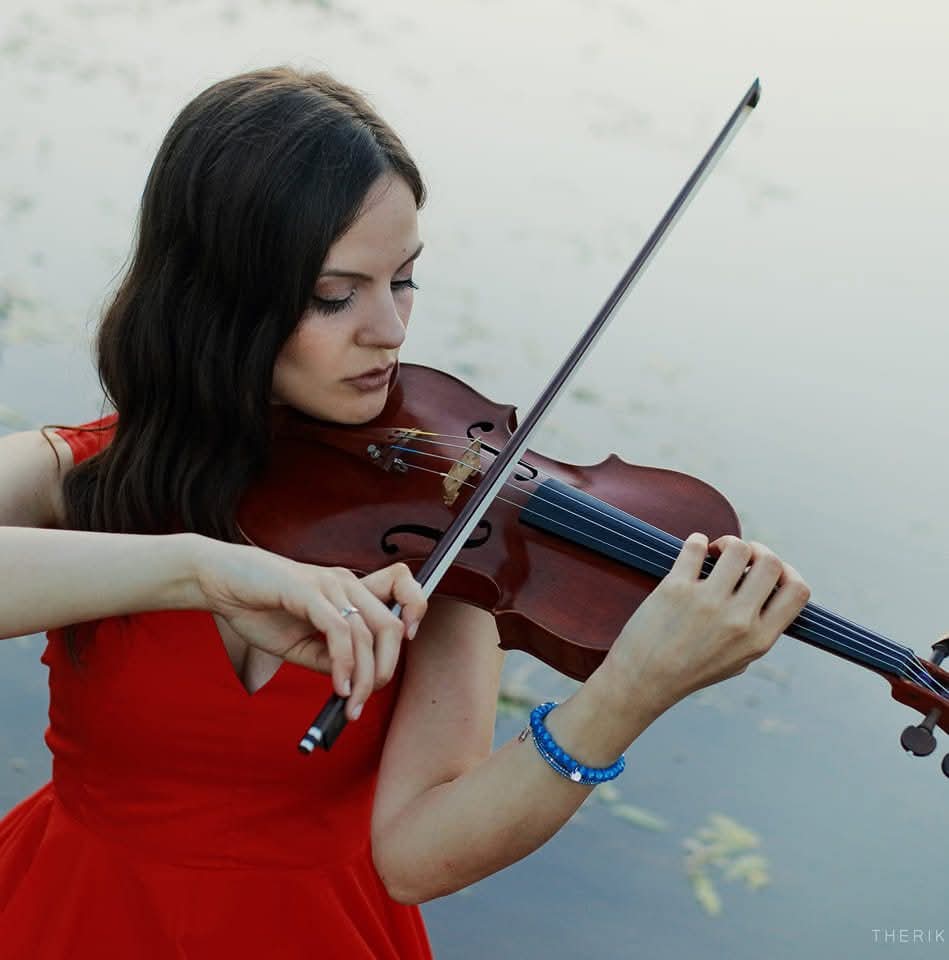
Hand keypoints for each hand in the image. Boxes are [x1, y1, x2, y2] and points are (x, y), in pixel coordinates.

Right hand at [192, 538, 426, 718]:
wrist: (220, 582)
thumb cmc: (260, 607)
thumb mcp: (301, 642)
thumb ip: (329, 657)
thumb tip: (354, 683)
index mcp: (349, 590)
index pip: (402, 585)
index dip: (415, 609)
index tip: (405, 644)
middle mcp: (346, 583)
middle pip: (391, 624)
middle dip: (385, 668)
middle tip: (366, 698)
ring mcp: (330, 585)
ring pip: (367, 634)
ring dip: (364, 677)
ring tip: (351, 703)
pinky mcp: (310, 592)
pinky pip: (339, 632)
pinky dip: (344, 665)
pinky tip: (339, 686)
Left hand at [599, 532, 809, 718]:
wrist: (642, 681)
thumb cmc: (690, 670)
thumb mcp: (738, 660)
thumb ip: (757, 629)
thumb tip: (767, 586)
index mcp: (759, 639)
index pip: (798, 591)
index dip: (788, 571)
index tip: (769, 570)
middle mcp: (738, 620)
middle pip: (770, 562)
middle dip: (758, 551)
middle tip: (738, 558)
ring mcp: (707, 602)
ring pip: (737, 548)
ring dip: (728, 543)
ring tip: (715, 552)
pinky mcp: (676, 588)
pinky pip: (696, 546)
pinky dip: (698, 541)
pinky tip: (695, 549)